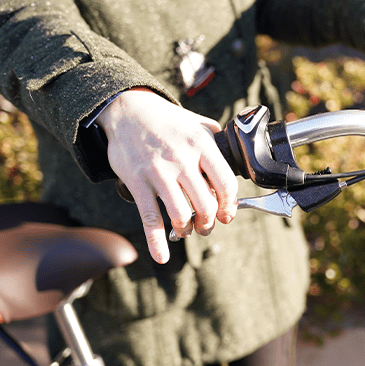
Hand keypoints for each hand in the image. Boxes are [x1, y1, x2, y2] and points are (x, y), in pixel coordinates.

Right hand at [96, 88, 237, 262]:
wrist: (127, 110)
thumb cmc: (167, 121)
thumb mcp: (198, 123)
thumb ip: (217, 142)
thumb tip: (236, 162)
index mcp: (201, 145)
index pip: (226, 183)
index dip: (230, 205)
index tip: (227, 213)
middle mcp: (182, 159)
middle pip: (205, 204)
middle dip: (209, 222)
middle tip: (207, 226)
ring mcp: (158, 172)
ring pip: (180, 214)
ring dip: (187, 230)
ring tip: (187, 230)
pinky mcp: (137, 182)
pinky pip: (149, 218)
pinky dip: (156, 242)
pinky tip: (162, 255)